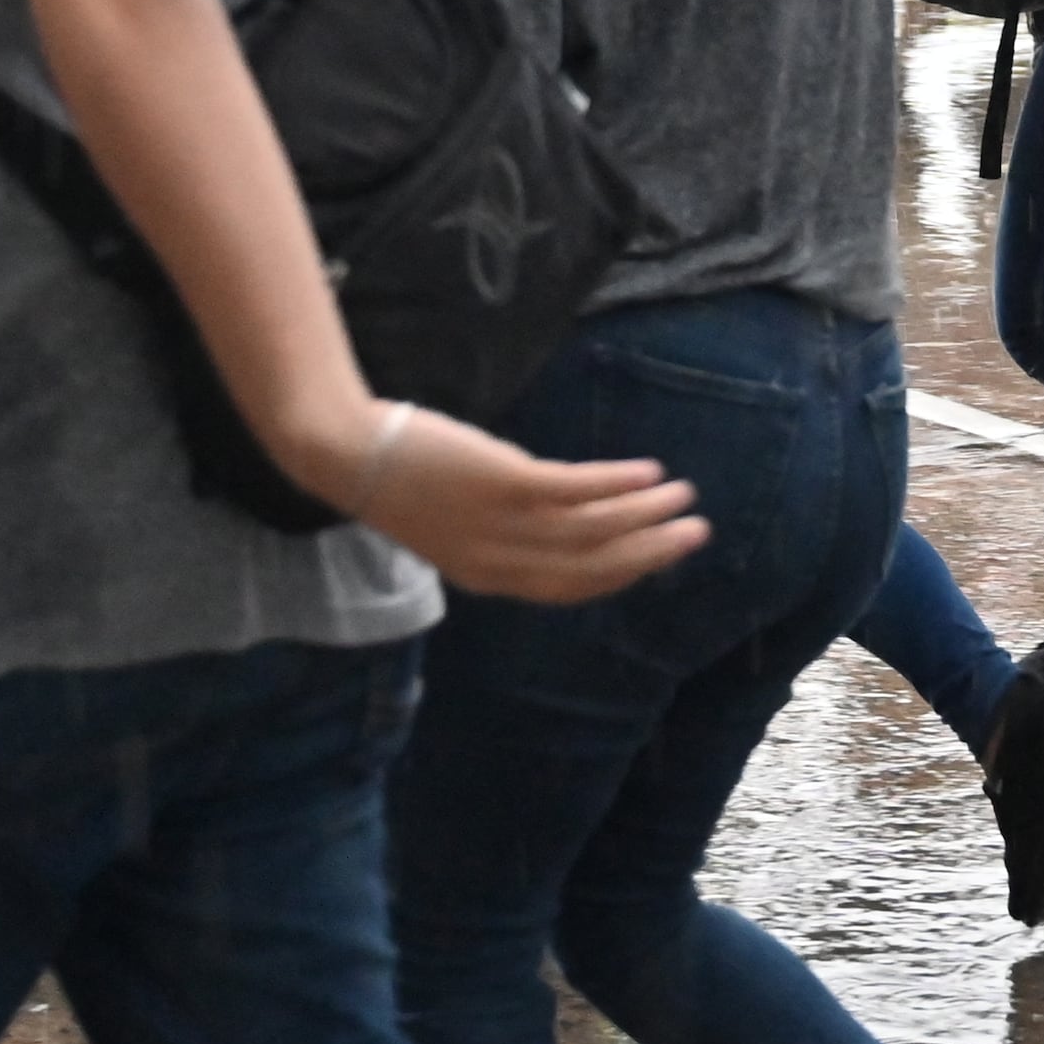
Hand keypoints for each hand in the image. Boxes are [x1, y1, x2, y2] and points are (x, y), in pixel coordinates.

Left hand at [327, 400, 706, 602]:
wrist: (348, 455)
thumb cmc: (400, 480)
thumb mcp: (451, 523)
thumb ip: (500, 532)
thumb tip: (554, 516)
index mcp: (489, 577)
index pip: (570, 588)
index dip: (621, 575)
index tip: (657, 558)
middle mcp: (501, 562)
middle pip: (593, 566)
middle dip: (649, 552)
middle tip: (694, 534)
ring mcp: (503, 524)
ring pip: (592, 531)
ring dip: (645, 515)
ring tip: (682, 497)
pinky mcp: (503, 484)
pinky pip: (575, 491)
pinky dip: (617, 484)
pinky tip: (647, 471)